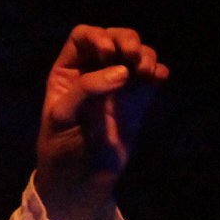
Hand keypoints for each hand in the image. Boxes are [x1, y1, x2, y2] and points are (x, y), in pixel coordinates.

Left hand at [33, 24, 167, 219]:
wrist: (78, 182)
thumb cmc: (60, 149)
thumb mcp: (62, 117)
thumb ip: (86, 90)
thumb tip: (121, 72)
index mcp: (68, 72)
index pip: (83, 37)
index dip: (98, 37)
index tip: (107, 53)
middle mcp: (94, 72)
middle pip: (115, 38)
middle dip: (127, 40)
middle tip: (132, 58)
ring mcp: (118, 86)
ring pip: (136, 54)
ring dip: (145, 55)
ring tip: (144, 73)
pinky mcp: (138, 101)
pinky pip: (152, 77)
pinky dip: (158, 72)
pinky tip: (156, 79)